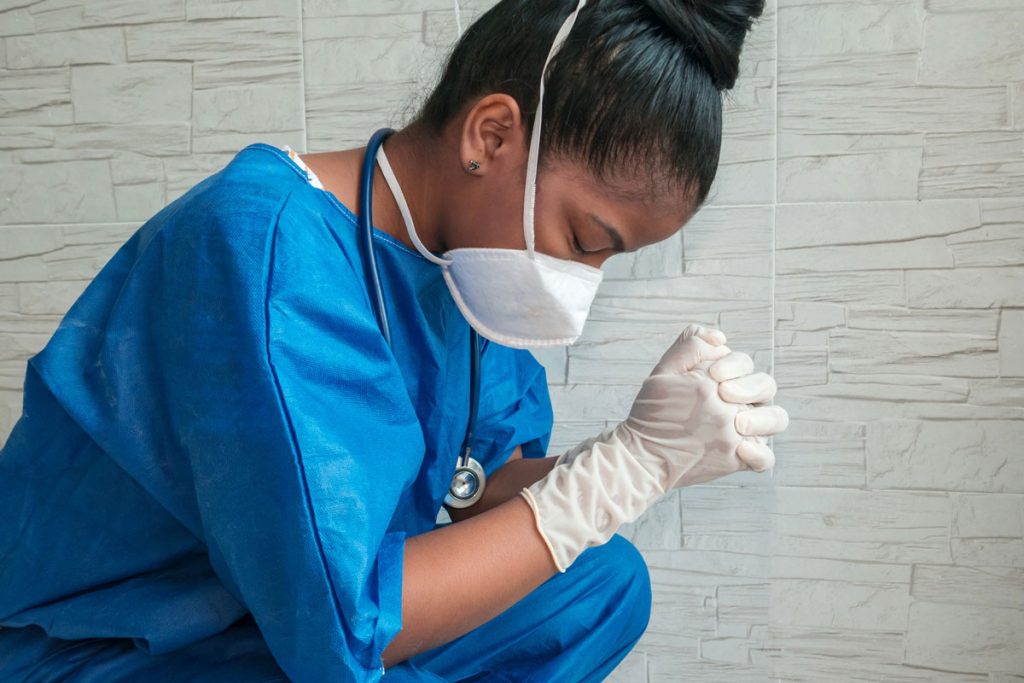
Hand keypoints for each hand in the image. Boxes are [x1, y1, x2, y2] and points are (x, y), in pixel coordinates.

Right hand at [520, 324, 788, 572]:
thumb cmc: (650, 414)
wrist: (642, 458)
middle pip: (765, 386)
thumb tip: (720, 338)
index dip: (732, 364)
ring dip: (763, 416)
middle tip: (726, 395)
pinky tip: (745, 448)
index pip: (742, 361)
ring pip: (775, 419)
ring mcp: (733, 438)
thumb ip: (689, 346)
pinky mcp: (734, 461)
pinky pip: (764, 460)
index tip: (714, 376)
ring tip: (740, 422)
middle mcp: (726, 411)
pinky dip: (760, 454)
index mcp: (709, 385)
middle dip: (750, 385)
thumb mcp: (663, 370)